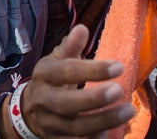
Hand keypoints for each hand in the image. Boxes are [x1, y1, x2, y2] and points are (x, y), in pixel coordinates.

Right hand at [8, 25, 134, 138]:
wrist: (28, 110)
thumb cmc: (51, 80)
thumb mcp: (56, 60)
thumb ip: (70, 47)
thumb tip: (82, 28)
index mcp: (44, 75)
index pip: (66, 72)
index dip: (92, 70)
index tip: (118, 66)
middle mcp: (43, 100)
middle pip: (67, 103)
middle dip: (94, 99)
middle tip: (120, 90)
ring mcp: (49, 123)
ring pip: (75, 127)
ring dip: (103, 121)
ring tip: (128, 111)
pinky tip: (111, 132)